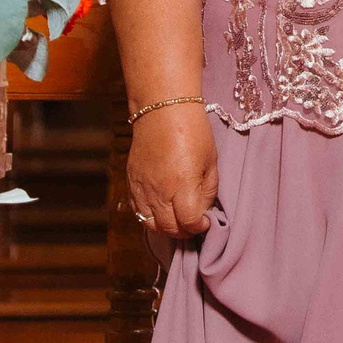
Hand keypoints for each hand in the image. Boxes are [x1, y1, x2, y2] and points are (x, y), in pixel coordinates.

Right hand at [127, 102, 217, 238]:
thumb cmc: (193, 132)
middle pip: (169, 228)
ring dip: (166, 228)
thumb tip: (203, 210)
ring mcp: (142, 188)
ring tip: (178, 220)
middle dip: (184, 232)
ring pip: (150, 225)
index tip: (205, 222)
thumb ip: (208, 190)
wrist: (162, 110)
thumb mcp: (211, 161)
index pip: (189, 222)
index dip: (199, 227)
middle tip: (193, 225)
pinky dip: (150, 218)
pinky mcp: (131, 183)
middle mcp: (159, 191)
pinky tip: (161, 211)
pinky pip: (137, 211)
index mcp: (182, 185)